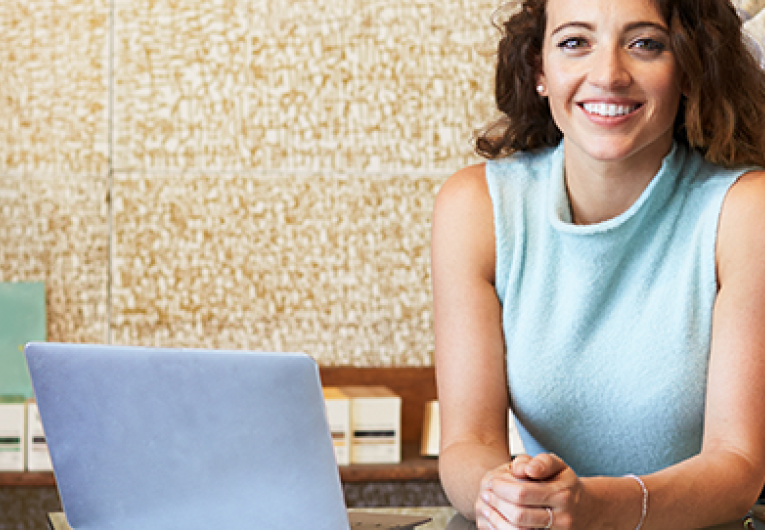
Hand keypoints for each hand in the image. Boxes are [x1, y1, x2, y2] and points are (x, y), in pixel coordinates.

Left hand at [474, 453, 591, 529]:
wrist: (587, 510)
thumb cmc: (565, 482)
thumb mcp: (557, 465)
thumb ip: (541, 462)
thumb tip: (525, 469)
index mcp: (562, 494)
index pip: (523, 493)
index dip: (501, 488)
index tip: (490, 481)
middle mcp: (563, 518)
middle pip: (519, 515)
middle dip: (497, 503)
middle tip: (484, 494)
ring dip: (497, 520)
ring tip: (486, 507)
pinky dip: (505, 529)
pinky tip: (497, 520)